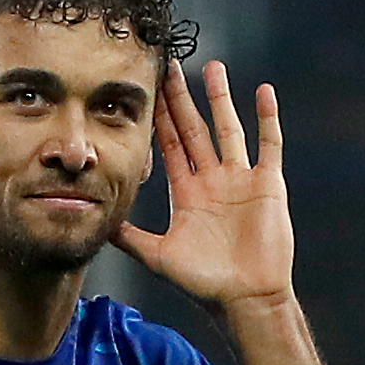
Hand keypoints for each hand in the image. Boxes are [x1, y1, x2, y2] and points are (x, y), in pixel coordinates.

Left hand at [116, 61, 293, 312]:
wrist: (245, 300)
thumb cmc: (204, 284)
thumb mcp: (158, 256)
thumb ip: (129, 237)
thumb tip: (95, 222)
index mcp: (187, 193)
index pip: (169, 145)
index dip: (160, 117)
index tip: (150, 88)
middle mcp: (212, 181)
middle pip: (195, 129)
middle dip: (183, 98)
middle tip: (172, 65)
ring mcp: (240, 180)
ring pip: (229, 129)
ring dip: (221, 99)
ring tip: (213, 67)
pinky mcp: (267, 185)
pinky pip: (269, 145)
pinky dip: (267, 119)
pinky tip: (263, 92)